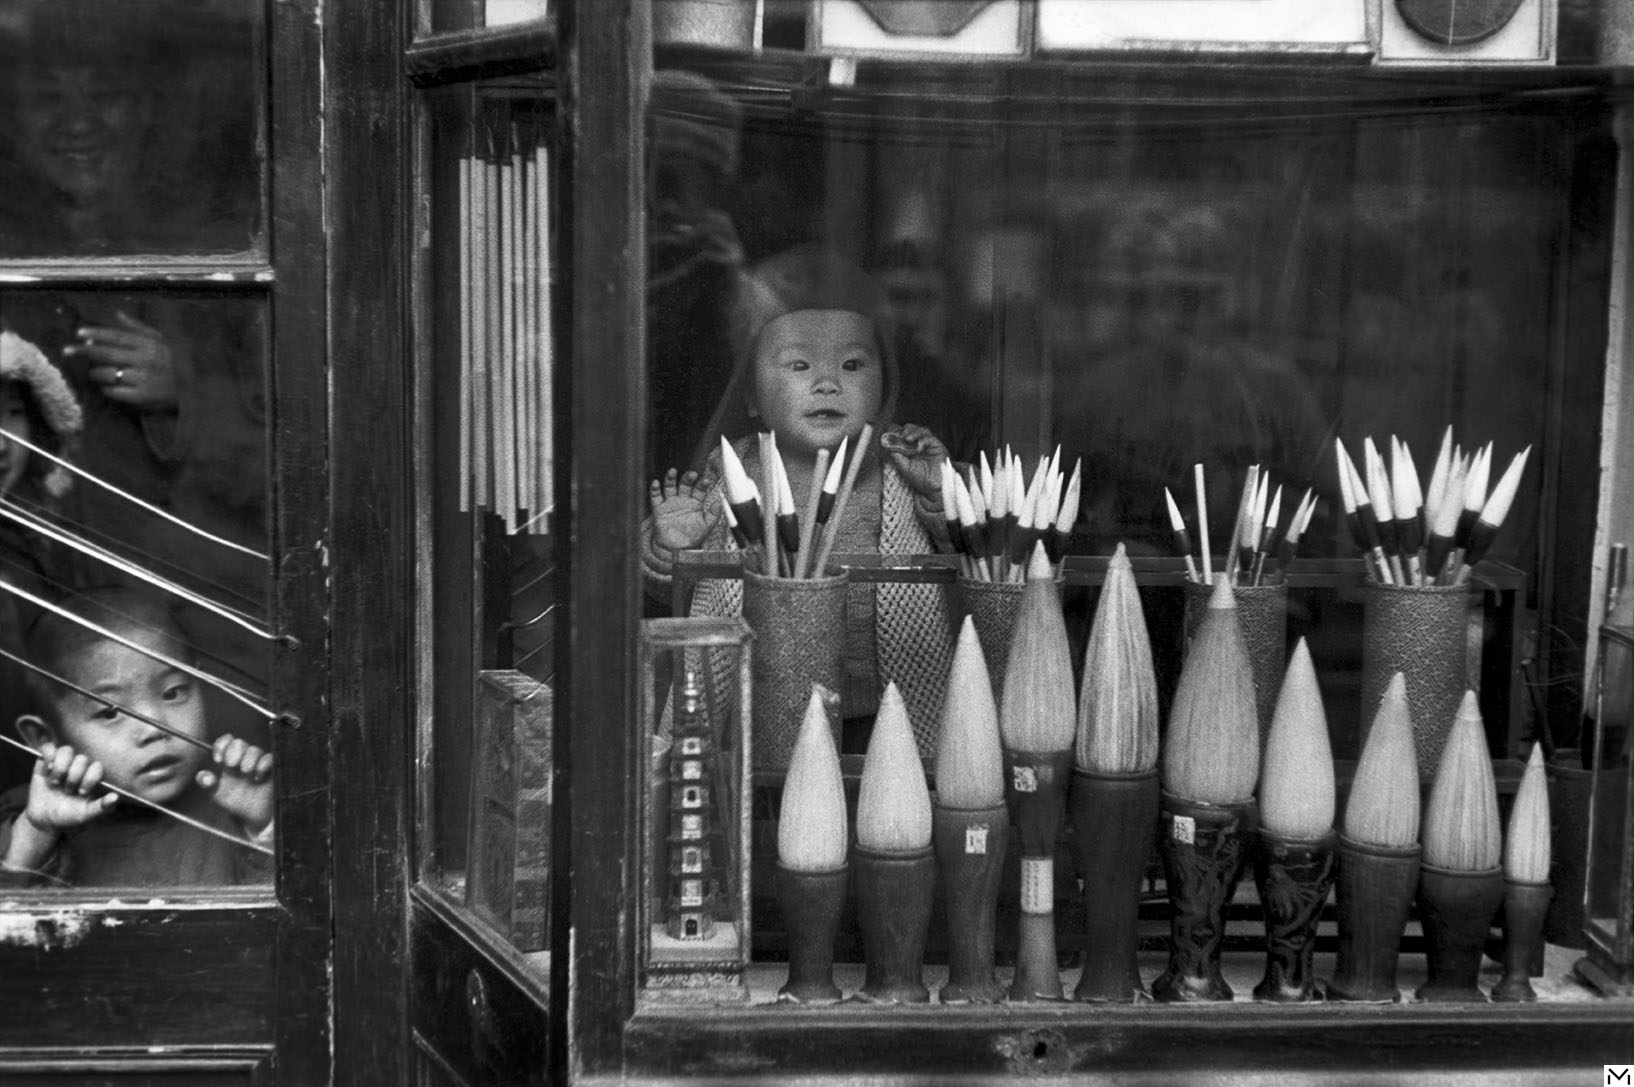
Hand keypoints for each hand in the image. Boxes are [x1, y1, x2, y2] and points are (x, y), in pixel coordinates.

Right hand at [3, 742, 117, 872]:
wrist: (43, 820)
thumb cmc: (68, 817)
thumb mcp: (85, 816)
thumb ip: (101, 807)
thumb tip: (115, 797)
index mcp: (92, 778)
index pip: (97, 767)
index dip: (90, 778)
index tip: (82, 792)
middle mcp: (79, 768)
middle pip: (82, 758)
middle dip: (74, 776)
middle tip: (67, 790)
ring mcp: (62, 763)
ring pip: (66, 750)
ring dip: (60, 767)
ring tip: (55, 782)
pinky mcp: (45, 762)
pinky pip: (48, 747)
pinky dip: (47, 756)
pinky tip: (46, 770)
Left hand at [65, 310, 179, 412]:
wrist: (193, 391)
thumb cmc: (174, 363)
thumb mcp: (161, 341)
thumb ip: (137, 328)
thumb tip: (116, 314)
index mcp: (149, 345)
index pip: (117, 336)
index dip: (97, 334)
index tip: (79, 333)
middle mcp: (144, 361)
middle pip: (106, 354)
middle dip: (83, 351)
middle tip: (66, 351)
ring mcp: (142, 380)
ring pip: (106, 374)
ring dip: (96, 373)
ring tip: (96, 373)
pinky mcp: (140, 397)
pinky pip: (113, 392)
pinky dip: (107, 389)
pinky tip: (110, 387)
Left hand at [195, 734, 273, 834]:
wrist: (254, 815)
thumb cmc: (235, 802)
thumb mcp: (217, 794)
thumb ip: (208, 784)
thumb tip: (203, 776)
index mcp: (228, 761)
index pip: (225, 743)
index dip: (221, 746)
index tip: (218, 760)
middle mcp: (243, 759)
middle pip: (239, 743)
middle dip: (234, 751)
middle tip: (231, 765)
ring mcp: (258, 763)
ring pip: (254, 749)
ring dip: (249, 759)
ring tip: (247, 773)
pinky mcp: (273, 769)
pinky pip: (270, 758)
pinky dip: (264, 764)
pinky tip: (258, 776)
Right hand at [649, 468, 716, 552]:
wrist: (677, 549)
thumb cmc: (693, 538)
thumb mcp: (707, 527)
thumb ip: (713, 515)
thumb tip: (718, 501)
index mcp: (695, 503)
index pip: (699, 490)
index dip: (702, 484)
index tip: (705, 480)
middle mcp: (683, 500)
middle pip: (685, 485)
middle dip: (688, 478)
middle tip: (692, 474)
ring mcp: (671, 503)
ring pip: (670, 487)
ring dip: (670, 478)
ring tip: (672, 471)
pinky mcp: (659, 509)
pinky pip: (656, 497)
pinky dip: (654, 490)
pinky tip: (656, 483)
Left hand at [880, 424, 947, 509]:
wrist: (934, 487)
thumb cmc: (920, 480)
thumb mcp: (904, 468)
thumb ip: (897, 456)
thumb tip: (888, 445)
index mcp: (911, 449)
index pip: (904, 435)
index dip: (898, 433)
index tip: (891, 435)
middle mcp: (920, 445)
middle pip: (913, 430)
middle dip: (906, 430)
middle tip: (901, 435)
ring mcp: (929, 445)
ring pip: (922, 431)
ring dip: (914, 432)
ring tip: (908, 439)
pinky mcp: (938, 447)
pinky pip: (930, 438)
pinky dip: (923, 439)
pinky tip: (919, 445)